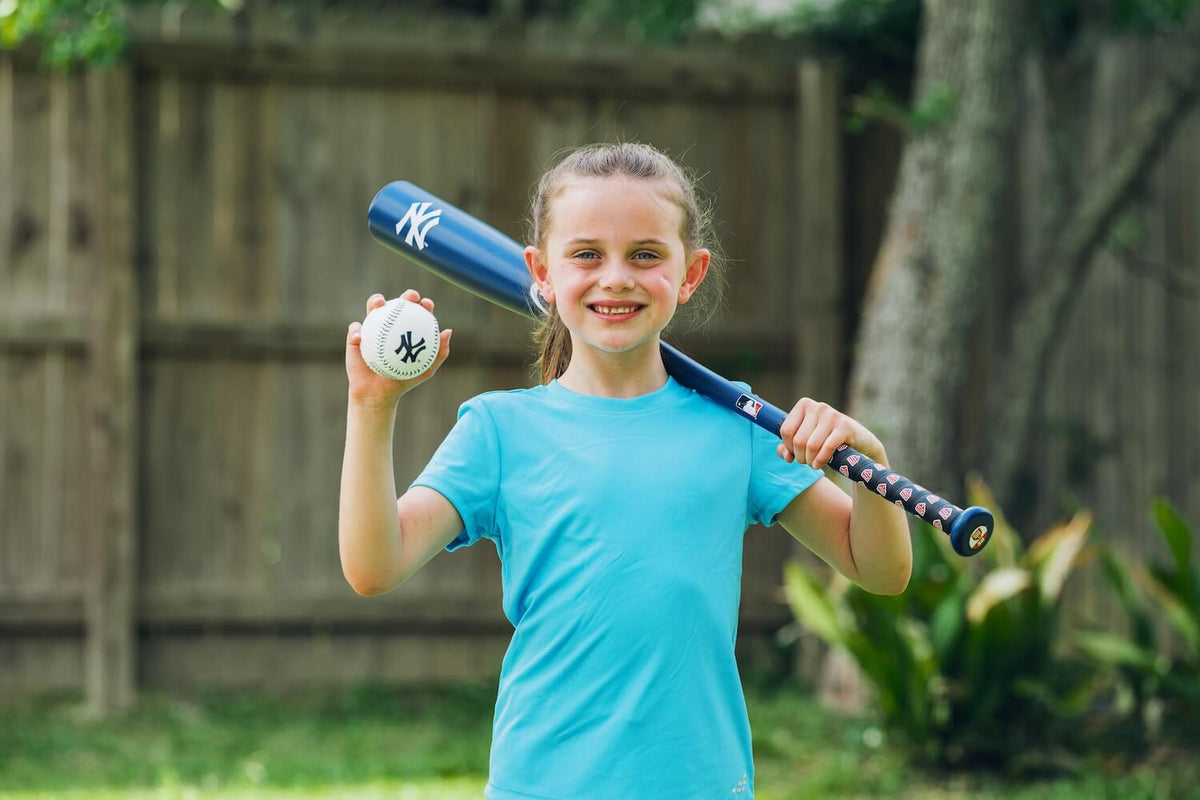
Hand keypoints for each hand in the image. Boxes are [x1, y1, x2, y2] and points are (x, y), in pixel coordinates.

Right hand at [345, 290, 451, 407]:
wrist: (378, 394)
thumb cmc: (402, 381)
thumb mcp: (425, 370)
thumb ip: (440, 353)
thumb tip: (448, 331)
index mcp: (406, 329)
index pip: (417, 312)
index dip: (423, 304)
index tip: (427, 305)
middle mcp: (390, 325)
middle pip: (398, 304)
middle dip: (406, 296)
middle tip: (411, 298)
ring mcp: (372, 329)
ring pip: (373, 308)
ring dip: (376, 301)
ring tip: (380, 304)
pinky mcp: (355, 337)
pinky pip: (355, 329)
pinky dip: (357, 331)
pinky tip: (360, 337)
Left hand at [777, 398, 886, 469]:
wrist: (860, 442)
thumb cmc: (827, 440)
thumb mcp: (805, 441)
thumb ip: (788, 448)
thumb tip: (786, 456)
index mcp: (805, 405)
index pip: (786, 430)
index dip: (788, 447)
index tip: (796, 453)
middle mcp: (818, 406)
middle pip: (798, 440)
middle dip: (800, 457)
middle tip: (807, 462)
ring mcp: (832, 415)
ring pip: (811, 445)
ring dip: (810, 461)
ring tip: (814, 464)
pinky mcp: (845, 426)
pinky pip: (826, 447)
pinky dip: (821, 460)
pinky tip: (820, 464)